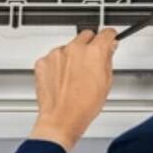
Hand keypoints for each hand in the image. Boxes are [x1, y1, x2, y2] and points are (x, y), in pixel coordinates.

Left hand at [29, 29, 117, 150]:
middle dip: (90, 45)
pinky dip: (58, 65)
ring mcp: (56, 54)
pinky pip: (54, 57)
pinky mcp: (43, 61)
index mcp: (94, 52)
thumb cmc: (83, 106)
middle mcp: (74, 49)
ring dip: (72, 56)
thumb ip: (108, 60)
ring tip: (75, 77)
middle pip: (86, 35)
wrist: (61, 119)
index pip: (106, 33)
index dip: (110, 37)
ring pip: (68, 47)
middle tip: (91, 61)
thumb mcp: (106, 83)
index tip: (110, 39)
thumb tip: (108, 50)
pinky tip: (63, 79)